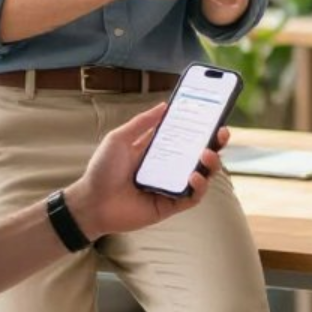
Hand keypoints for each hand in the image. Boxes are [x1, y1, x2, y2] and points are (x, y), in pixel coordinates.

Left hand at [62, 104, 220, 239]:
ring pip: (203, 176)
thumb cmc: (101, 170)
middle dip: (216, 144)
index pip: (187, 137)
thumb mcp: (119, 138)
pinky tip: (194, 176)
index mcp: (159, 151)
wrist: (90, 201)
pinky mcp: (170, 205)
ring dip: (211, 164)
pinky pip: (192, 197)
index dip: (203, 128)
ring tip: (207, 154)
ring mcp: (171, 187)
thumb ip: (142, 122)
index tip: (215, 116)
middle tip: (221, 134)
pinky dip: (198, 187)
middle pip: (201, 156)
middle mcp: (169, 168)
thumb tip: (164, 105)